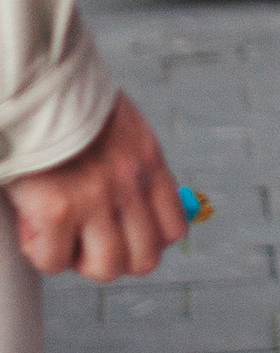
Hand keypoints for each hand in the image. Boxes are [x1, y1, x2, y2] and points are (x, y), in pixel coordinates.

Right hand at [7, 93, 186, 279]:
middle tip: (85, 240)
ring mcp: (97, 198)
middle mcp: (130, 182)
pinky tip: (33, 225)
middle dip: (113, 259)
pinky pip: (54, 261)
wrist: (36, 84)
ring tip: (58, 234)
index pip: (173, 228)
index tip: (120, 236)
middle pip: (144, 259)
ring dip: (78, 260)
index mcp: (148, 161)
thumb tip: (135, 211)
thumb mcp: (122, 129)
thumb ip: (132, 167)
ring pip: (105, 268)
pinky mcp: (58, 209)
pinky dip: (41, 251)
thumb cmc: (69, 106)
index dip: (145, 242)